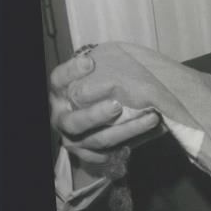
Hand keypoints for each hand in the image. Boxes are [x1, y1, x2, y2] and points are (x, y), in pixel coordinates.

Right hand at [48, 51, 161, 188]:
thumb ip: (100, 71)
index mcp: (60, 95)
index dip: (71, 72)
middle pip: (75, 122)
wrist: (87, 127)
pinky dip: (131, 144)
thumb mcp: (92, 79)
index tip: (90, 62)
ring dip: (127, 130)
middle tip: (117, 106)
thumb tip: (120, 55)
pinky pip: (110, 154)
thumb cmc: (95, 94)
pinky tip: (150, 134)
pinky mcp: (88, 155)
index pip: (58, 80)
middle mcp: (62, 119)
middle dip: (96, 115)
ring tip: (151, 118)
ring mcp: (74, 140)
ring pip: (99, 140)